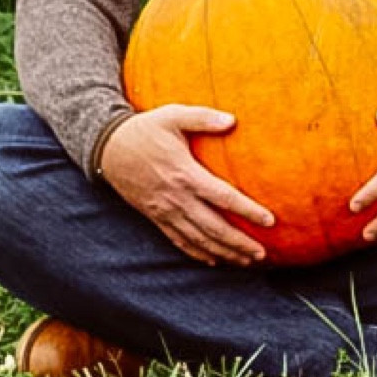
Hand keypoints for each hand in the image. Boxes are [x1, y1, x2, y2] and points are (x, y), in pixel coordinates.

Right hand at [100, 106, 273, 265]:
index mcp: (185, 174)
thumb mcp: (172, 115)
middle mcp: (176, 198)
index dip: (248, 211)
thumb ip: (203, 117)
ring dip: (223, 252)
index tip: (270, 221)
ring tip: (245, 261)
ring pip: (198, 239)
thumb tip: (233, 119)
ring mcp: (164, 211)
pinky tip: (213, 261)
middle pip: (213, 228)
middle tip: (262, 253)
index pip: (224, 198)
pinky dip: (197, 253)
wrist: (107, 148)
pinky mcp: (155, 217)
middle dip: (239, 243)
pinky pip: (178, 241)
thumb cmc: (144, 129)